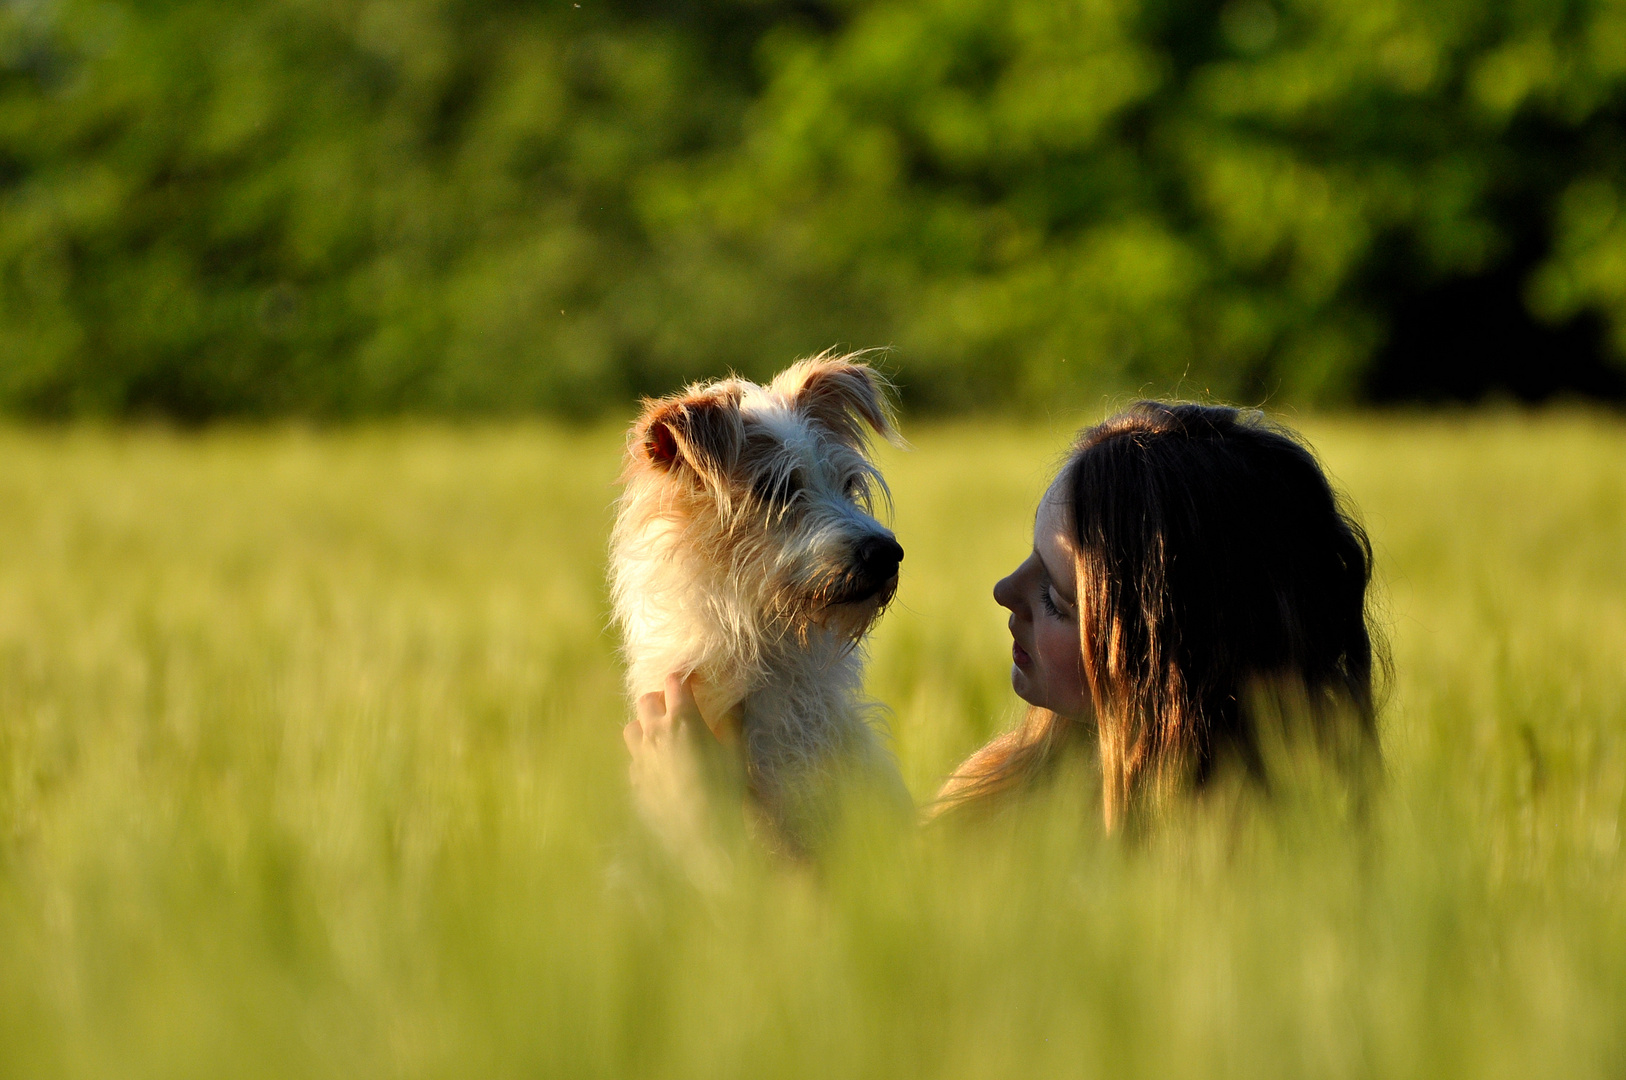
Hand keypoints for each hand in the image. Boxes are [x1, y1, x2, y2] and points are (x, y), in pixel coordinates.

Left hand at [623, 674, 745, 877]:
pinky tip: (659, 767)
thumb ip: (730, 721)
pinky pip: (633, 758)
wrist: (703, 830)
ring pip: (632, 727)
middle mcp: (655, 732)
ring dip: (644, 725)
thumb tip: (733, 701)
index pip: (674, 683)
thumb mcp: (734, 750)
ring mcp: (641, 756)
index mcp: (682, 719)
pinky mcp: (635, 779)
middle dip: (661, 698)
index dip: (684, 678)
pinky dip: (644, 756)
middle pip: (647, 699)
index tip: (693, 681)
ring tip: (660, 735)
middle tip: (676, 708)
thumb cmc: (724, 787)